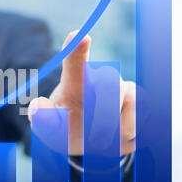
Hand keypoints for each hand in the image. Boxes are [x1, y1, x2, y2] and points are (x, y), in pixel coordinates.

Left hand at [27, 31, 135, 155]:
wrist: (89, 144)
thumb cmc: (65, 130)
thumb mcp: (48, 127)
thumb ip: (42, 118)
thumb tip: (37, 106)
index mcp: (76, 83)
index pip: (74, 63)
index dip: (77, 49)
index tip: (81, 36)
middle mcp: (102, 81)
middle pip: (110, 83)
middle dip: (103, 110)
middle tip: (90, 137)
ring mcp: (125, 92)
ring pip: (129, 105)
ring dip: (114, 129)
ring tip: (99, 140)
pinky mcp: (143, 107)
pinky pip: (141, 121)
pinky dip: (127, 138)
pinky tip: (117, 140)